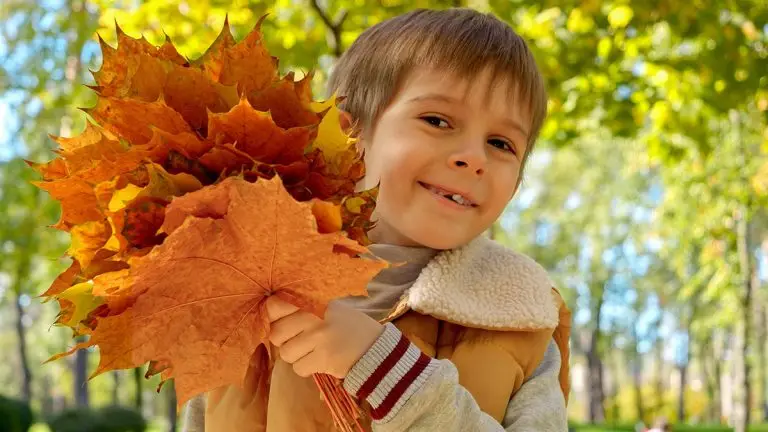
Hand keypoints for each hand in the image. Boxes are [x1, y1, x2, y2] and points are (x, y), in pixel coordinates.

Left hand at [265, 296, 384, 378]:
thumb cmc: (347, 325)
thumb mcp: (327, 307)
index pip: (274, 306)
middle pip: (276, 334)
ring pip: (285, 353)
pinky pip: (298, 368)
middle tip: (301, 340)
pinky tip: (319, 360)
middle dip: (285, 341)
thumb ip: (301, 306)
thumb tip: (268, 310)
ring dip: (296, 356)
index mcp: (312, 301)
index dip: (273, 317)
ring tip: (312, 350)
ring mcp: (318, 338)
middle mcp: (313, 317)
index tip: (281, 321)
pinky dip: (307, 368)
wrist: (374, 345)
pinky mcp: (323, 358)